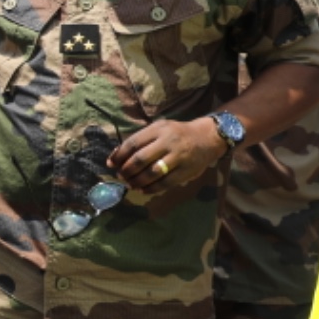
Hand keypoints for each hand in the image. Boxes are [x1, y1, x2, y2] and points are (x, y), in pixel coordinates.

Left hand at [108, 118, 227, 192]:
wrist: (207, 137)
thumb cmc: (176, 133)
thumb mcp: (159, 129)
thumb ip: (140, 140)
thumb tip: (116, 155)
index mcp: (158, 129)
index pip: (133, 143)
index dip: (119, 155)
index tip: (110, 164)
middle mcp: (168, 142)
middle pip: (140, 159)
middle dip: (126, 170)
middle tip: (120, 176)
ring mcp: (178, 157)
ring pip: (152, 173)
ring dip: (137, 181)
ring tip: (130, 184)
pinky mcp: (186, 171)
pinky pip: (165, 183)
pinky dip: (151, 188)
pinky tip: (143, 189)